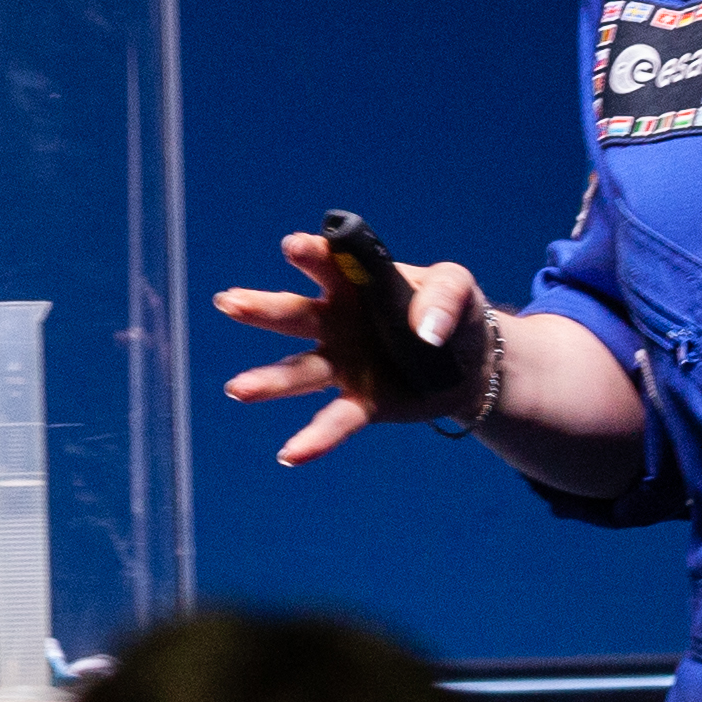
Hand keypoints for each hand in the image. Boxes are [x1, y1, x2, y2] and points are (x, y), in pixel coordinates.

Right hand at [216, 232, 496, 466]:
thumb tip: (426, 331)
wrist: (473, 363)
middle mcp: (338, 322)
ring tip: (237, 390)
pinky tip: (290, 454)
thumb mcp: (459, 289)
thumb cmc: (454, 312)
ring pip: (300, 371)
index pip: (330, 263)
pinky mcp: (362, 403)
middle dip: (262, 308)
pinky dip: (314, 439)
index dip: (312, 254)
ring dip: (269, 381)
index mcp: (358, 282)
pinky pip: (335, 421)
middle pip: (296, 313)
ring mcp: (345, 364)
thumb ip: (443, 296)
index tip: (294, 247)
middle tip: (228, 302)